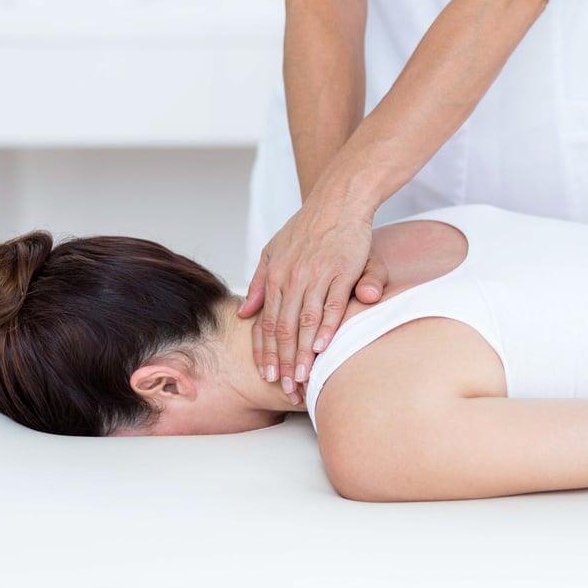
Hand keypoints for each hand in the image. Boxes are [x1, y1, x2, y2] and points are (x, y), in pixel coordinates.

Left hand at [238, 200, 387, 403]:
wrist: (338, 199)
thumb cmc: (308, 227)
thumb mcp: (273, 249)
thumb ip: (259, 282)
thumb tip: (245, 312)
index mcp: (275, 275)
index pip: (266, 322)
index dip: (265, 352)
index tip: (266, 376)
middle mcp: (292, 277)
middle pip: (283, 329)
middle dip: (282, 362)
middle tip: (284, 388)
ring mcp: (317, 274)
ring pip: (305, 322)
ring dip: (302, 354)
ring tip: (301, 379)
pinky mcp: (342, 271)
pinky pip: (332, 305)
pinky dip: (326, 328)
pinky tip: (322, 349)